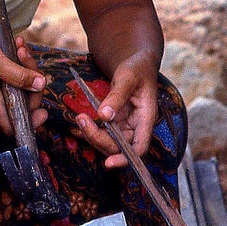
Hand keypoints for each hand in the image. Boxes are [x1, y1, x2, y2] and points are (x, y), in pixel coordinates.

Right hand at [0, 17, 45, 134]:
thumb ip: (18, 75)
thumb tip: (40, 85)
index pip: (12, 125)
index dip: (29, 122)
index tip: (43, 111)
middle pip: (23, 100)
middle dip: (33, 81)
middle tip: (27, 60)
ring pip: (21, 82)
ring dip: (27, 65)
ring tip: (21, 47)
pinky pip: (15, 69)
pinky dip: (20, 58)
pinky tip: (18, 43)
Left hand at [74, 51, 158, 166]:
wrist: (136, 63)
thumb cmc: (137, 68)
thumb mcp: (127, 78)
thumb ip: (117, 96)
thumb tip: (103, 116)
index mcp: (146, 118)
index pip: (140, 147)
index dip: (126, 158)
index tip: (109, 163)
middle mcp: (137, 126)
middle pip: (119, 146)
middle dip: (99, 139)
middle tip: (82, 120)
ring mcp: (126, 125)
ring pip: (109, 141)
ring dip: (93, 134)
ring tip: (80, 118)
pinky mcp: (116, 121)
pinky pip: (104, 132)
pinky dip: (92, 129)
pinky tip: (82, 120)